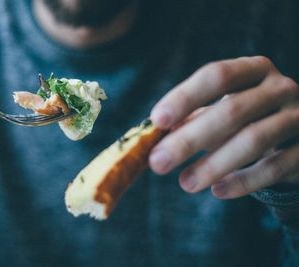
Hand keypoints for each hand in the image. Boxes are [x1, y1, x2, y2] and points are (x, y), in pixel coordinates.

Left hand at [149, 56, 298, 198]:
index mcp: (253, 70)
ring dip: (213, 165)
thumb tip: (154, 137)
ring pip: (252, 141)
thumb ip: (193, 119)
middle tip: (158, 163)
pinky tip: (218, 191)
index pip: (216, 76)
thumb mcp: (223, 109)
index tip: (157, 120)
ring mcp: (298, 117)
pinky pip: (274, 167)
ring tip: (184, 183)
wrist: (298, 132)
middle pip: (231, 110)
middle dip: (190, 139)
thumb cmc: (249, 117)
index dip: (185, 97)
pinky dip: (244, 182)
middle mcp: (279, 88)